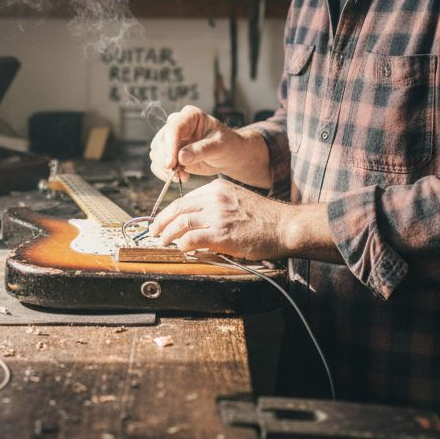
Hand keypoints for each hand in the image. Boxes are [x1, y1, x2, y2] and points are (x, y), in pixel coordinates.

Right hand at [148, 105, 270, 187]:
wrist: (228, 155)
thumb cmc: (227, 145)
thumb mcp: (219, 146)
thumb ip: (201, 150)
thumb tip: (181, 157)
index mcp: (190, 116)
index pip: (173, 127)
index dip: (169, 146)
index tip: (170, 163)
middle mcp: (177, 125)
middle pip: (161, 141)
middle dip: (166, 160)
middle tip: (178, 174)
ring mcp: (171, 140)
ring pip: (156, 153)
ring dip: (165, 168)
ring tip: (183, 176)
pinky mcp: (169, 153)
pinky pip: (157, 163)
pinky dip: (164, 173)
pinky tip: (180, 177)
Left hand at [149, 178, 292, 259]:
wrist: (285, 226)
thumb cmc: (265, 218)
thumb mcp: (237, 199)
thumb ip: (217, 205)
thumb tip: (198, 219)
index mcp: (217, 188)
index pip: (184, 199)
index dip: (169, 211)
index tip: (162, 220)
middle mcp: (214, 199)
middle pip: (177, 209)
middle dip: (161, 222)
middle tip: (154, 232)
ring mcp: (217, 216)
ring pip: (180, 224)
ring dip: (167, 235)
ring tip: (163, 242)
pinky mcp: (221, 235)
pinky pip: (191, 239)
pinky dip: (182, 245)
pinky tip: (181, 249)